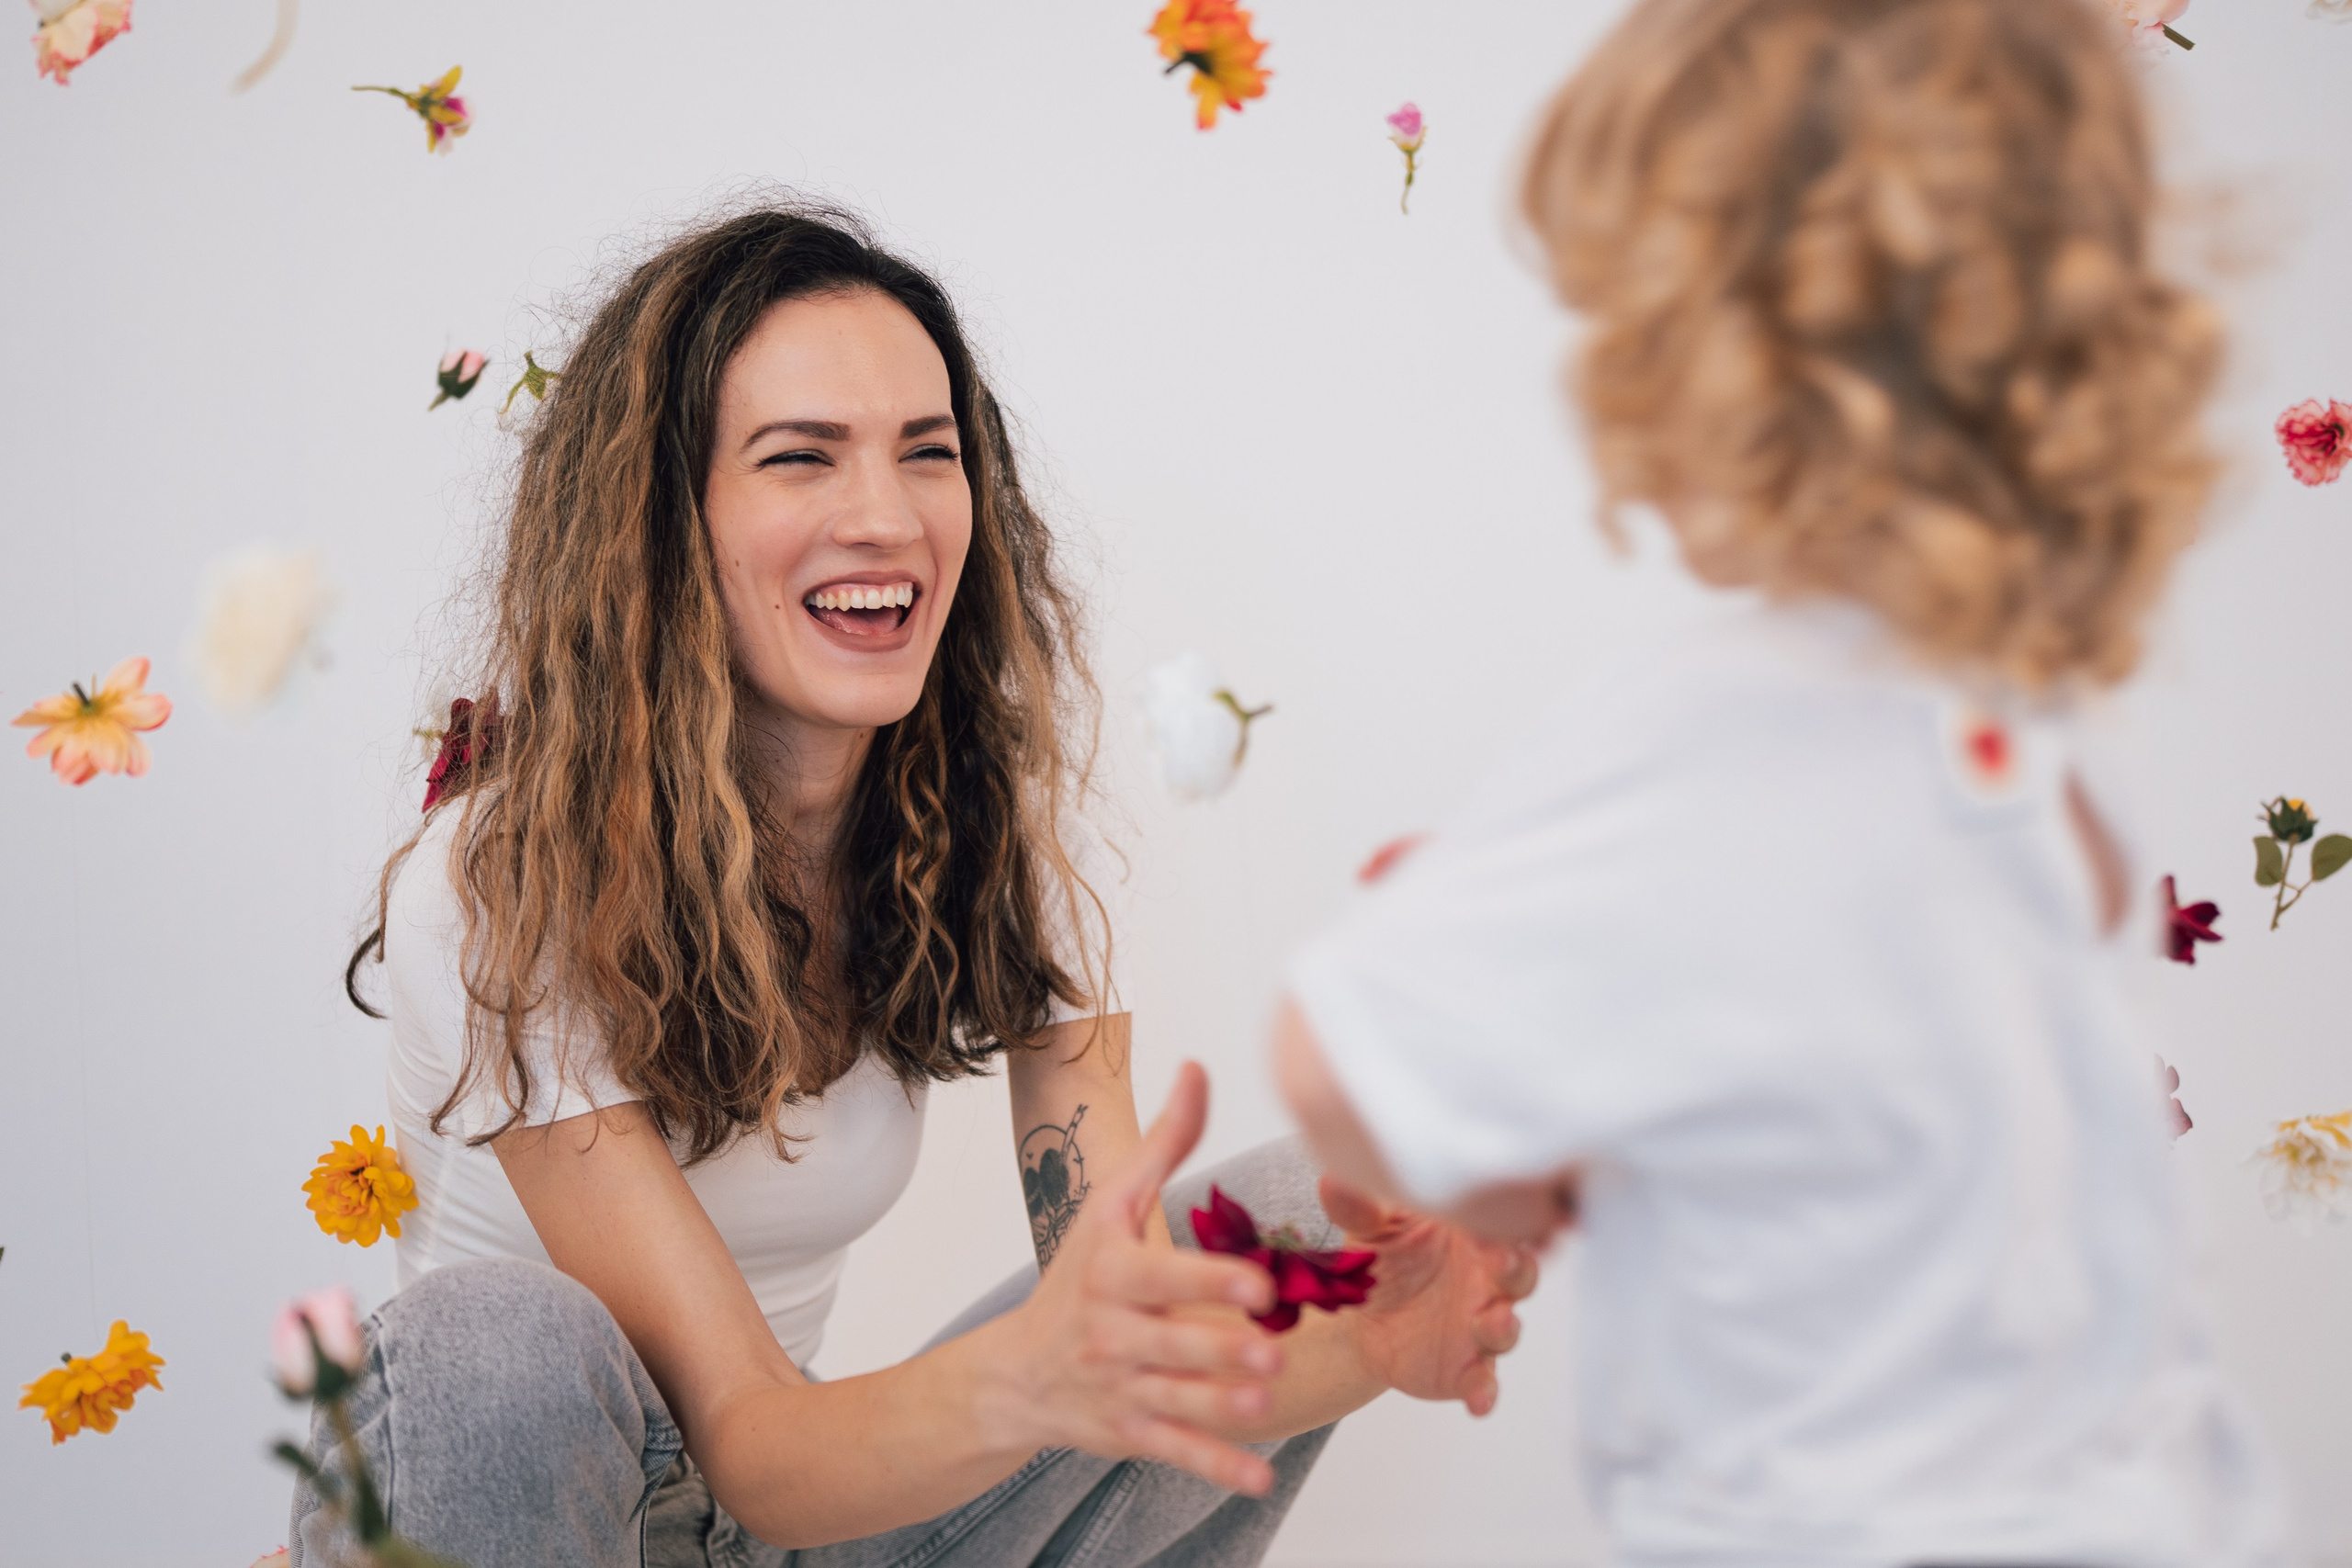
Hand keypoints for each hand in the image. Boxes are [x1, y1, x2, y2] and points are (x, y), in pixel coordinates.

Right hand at [976, 1062, 1286, 1494]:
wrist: (1018, 1372)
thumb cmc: (1079, 1277)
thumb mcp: (1111, 1206)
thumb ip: (1164, 1143)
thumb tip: (1198, 1070)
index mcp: (1115, 1274)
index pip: (1163, 1277)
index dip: (1208, 1282)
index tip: (1255, 1283)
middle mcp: (1115, 1334)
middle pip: (1173, 1343)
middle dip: (1220, 1350)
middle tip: (1272, 1353)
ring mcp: (1124, 1388)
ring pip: (1178, 1401)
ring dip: (1223, 1408)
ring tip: (1268, 1402)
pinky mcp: (1134, 1432)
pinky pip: (1178, 1452)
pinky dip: (1218, 1469)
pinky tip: (1259, 1477)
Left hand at [1319, 1177, 1539, 1416]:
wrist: (1363, 1313)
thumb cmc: (1382, 1254)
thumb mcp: (1368, 1229)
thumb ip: (1358, 1208)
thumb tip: (1332, 1180)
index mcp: (1470, 1236)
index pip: (1498, 1223)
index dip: (1499, 1219)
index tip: (1489, 1214)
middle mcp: (1486, 1280)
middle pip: (1518, 1273)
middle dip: (1516, 1267)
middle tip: (1503, 1259)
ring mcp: (1479, 1326)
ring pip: (1505, 1327)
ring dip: (1503, 1325)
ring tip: (1493, 1321)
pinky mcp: (1466, 1369)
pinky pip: (1483, 1382)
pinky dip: (1485, 1391)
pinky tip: (1480, 1402)